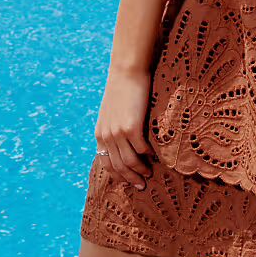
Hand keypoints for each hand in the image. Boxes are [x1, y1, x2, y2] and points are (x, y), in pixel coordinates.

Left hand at [93, 65, 153, 189]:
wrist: (126, 71)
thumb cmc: (121, 89)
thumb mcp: (110, 112)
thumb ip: (113, 128)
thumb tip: (122, 143)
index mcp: (100, 134)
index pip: (106, 164)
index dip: (118, 176)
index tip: (129, 182)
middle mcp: (106, 136)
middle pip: (118, 166)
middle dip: (130, 179)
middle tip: (142, 185)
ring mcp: (118, 132)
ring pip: (129, 161)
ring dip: (140, 171)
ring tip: (149, 173)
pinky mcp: (132, 127)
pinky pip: (141, 149)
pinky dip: (148, 155)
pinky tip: (155, 155)